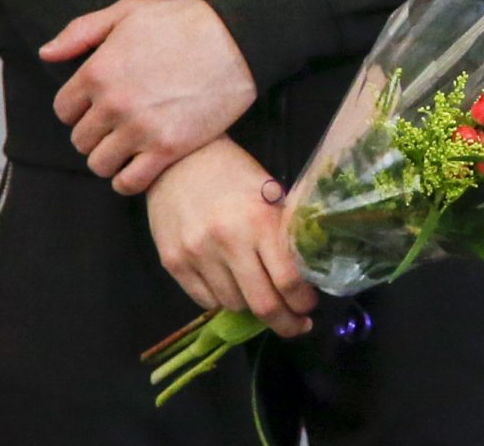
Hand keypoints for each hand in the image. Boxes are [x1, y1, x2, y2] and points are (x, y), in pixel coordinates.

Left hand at [42, 0, 256, 192]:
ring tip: (129, 144)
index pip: (63, 110)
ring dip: (110, 157)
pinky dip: (128, 179)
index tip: (98, 105)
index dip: (79, 108)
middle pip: (80, 140)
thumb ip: (81, 31)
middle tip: (117, 124)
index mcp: (98, 70)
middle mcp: (113, 103)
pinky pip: (128, 182)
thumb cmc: (184, 22)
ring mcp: (140, 128)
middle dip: (95, 133)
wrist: (239, 39)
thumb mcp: (129, 11)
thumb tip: (46, 55)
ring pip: (100, 164)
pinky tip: (139, 164)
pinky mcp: (168, 148)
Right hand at [146, 137, 316, 338]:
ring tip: (261, 296)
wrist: (177, 159)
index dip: (303, 302)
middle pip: (263, 304)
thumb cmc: (232, 172)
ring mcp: (197, 254)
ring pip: (234, 306)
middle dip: (285, 323)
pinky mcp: (173, 263)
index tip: (310, 306)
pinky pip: (205, 301)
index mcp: (259, 219)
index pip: (288, 280)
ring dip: (252, 308)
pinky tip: (232, 287)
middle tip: (296, 324)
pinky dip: (223, 300)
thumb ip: (283, 232)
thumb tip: (305, 275)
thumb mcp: (268, 193)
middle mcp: (228, 240)